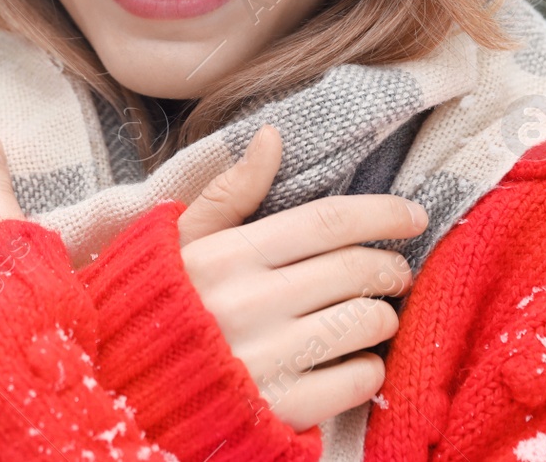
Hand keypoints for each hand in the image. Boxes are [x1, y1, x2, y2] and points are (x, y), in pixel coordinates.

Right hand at [174, 125, 426, 431]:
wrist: (133, 388)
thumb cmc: (163, 302)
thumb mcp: (184, 241)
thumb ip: (231, 191)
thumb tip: (272, 136)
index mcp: (229, 255)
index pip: (326, 221)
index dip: (380, 213)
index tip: (412, 215)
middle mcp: (251, 303)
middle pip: (355, 269)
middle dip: (389, 266)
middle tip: (392, 270)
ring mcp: (269, 359)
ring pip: (367, 322)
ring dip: (382, 316)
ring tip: (367, 316)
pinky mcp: (283, 408)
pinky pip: (359, 380)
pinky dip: (367, 367)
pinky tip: (348, 359)